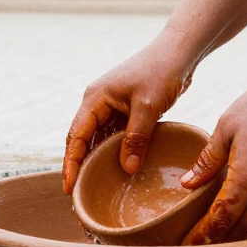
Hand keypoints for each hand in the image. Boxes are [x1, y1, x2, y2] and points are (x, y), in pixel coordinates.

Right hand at [63, 37, 198, 193]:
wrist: (178, 53)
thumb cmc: (161, 72)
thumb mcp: (148, 107)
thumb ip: (136, 138)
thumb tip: (126, 169)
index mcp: (95, 99)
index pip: (76, 137)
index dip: (70, 163)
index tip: (68, 188)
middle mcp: (98, 103)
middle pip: (82, 139)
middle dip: (78, 164)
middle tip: (78, 193)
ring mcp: (112, 106)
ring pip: (98, 139)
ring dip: (96, 159)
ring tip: (94, 185)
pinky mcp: (126, 110)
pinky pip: (114, 135)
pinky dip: (113, 151)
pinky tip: (117, 168)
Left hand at [179, 66, 246, 243]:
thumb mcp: (227, 126)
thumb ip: (207, 159)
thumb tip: (187, 184)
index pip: (220, 218)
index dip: (203, 235)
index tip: (187, 246)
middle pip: (239, 230)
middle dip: (218, 242)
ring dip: (238, 233)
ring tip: (217, 237)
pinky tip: (243, 215)